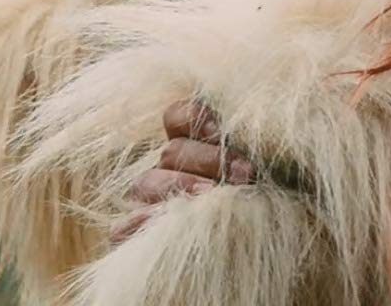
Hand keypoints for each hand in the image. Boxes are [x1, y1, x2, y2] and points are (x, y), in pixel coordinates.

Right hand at [109, 99, 253, 242]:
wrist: (248, 273)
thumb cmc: (266, 214)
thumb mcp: (266, 179)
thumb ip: (252, 152)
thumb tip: (259, 132)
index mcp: (197, 150)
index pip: (180, 117)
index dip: (197, 118)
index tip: (223, 131)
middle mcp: (169, 171)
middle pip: (173, 150)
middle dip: (210, 158)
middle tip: (246, 174)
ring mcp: (147, 203)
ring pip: (147, 180)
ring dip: (182, 185)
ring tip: (212, 196)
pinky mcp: (132, 236)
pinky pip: (124, 226)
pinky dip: (141, 221)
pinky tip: (163, 221)